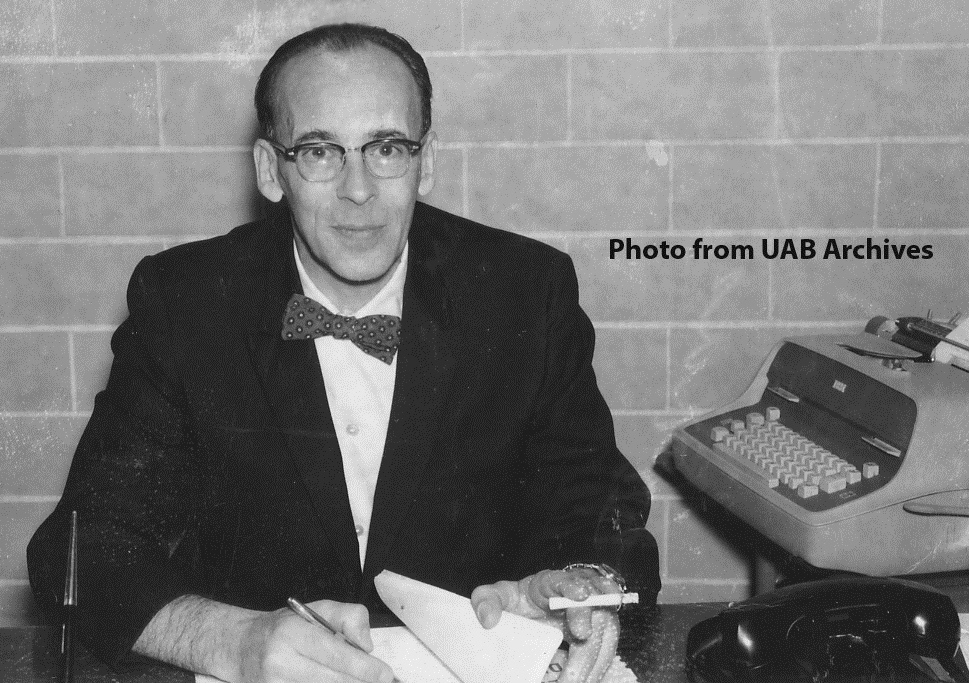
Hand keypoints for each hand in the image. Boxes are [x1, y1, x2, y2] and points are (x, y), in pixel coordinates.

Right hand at [234, 600, 394, 682]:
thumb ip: (348, 617)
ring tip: (359, 681)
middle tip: (381, 681)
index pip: (336, 654)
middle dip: (360, 682)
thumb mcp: (315, 609)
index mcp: (292, 634)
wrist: (240, 648)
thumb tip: (366, 646)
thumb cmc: (283, 628)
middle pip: (332, 681)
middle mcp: (280, 662)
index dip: (364, 668)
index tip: (385, 674)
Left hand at [470, 568, 620, 682]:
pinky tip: (579, 680)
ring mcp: (596, 614)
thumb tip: (488, 620)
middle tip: (575, 661)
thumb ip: (487, 600)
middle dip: (591, 634)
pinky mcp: (602, 633)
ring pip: (606, 634)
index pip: (568, 580)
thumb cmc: (522, 600)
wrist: (538, 606)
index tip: (579, 596)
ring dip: (593, 662)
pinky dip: (596, 668)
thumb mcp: (500, 595)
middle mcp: (582, 595)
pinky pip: (606, 651)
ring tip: (573, 682)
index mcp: (555, 582)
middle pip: (596, 608)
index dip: (575, 587)